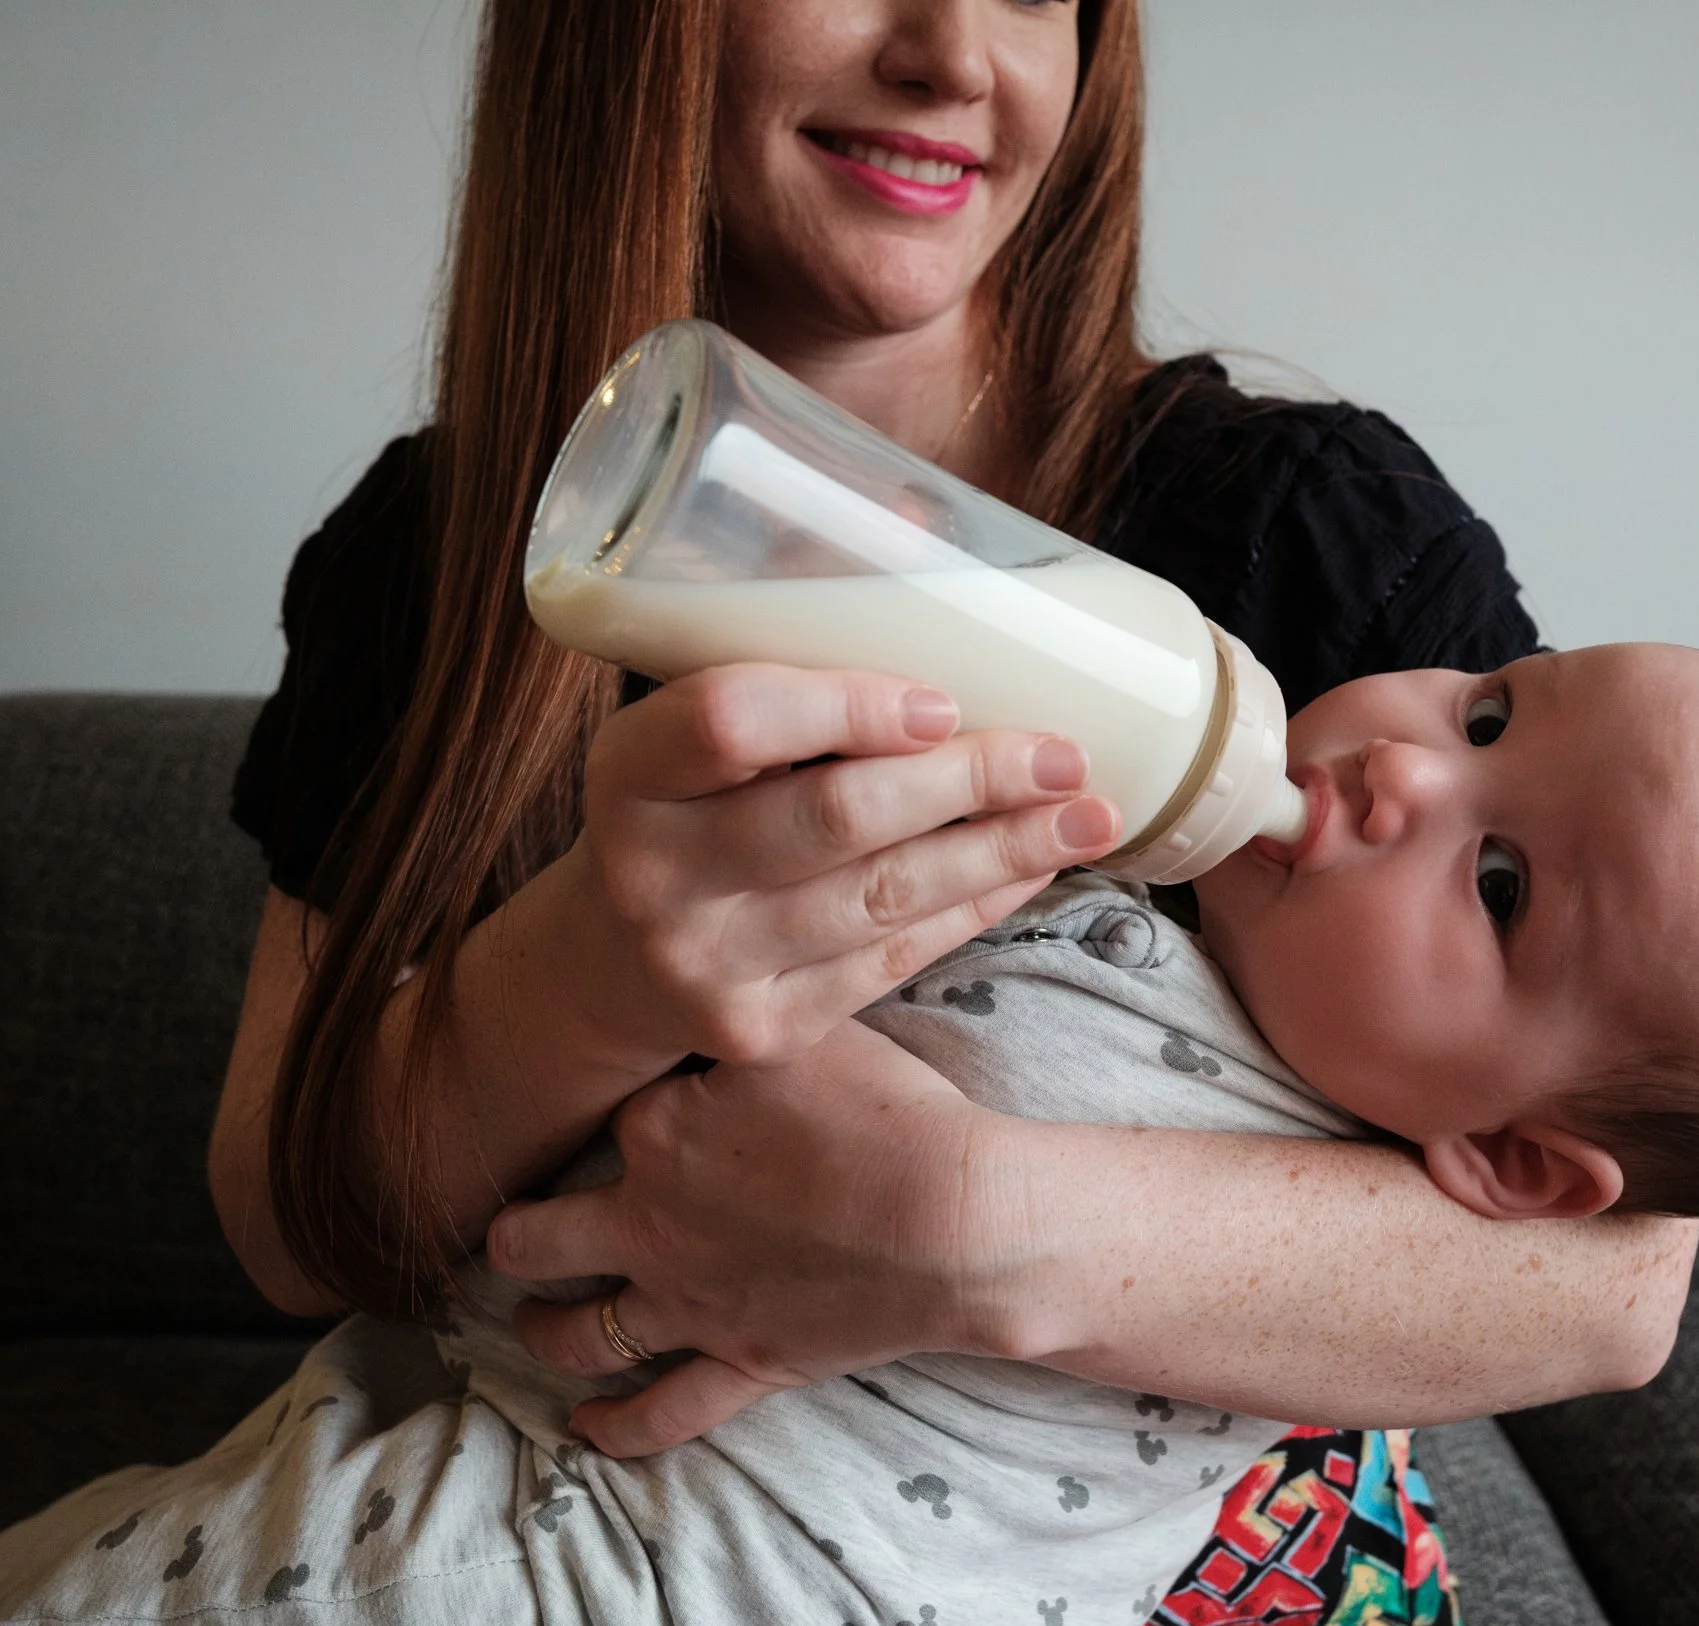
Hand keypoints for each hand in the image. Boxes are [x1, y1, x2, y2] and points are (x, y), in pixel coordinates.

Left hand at [488, 1022, 1034, 1455]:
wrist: (953, 1221)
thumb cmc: (888, 1113)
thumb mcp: (807, 1030)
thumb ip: (745, 1016)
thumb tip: (707, 987)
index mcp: (656, 1133)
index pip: (597, 1115)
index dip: (601, 1106)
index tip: (601, 1100)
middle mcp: (650, 1225)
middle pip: (536, 1239)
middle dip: (512, 1236)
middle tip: (509, 1231)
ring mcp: (690, 1305)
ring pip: (577, 1332)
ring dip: (540, 1329)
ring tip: (527, 1320)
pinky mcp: (742, 1364)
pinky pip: (661, 1413)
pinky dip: (615, 1428)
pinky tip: (585, 1428)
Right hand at [549, 663, 1122, 1074]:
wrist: (607, 964)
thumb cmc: (683, 802)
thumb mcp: (686, 720)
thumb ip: (784, 632)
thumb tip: (926, 524)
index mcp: (627, 770)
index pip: (730, 721)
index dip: (845, 706)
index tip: (944, 698)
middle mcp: (652, 873)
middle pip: (833, 818)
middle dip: (968, 781)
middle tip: (1066, 753)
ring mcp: (706, 963)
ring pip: (882, 899)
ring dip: (1002, 851)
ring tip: (1090, 813)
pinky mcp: (763, 1028)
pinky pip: (892, 960)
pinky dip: (975, 908)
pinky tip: (1032, 865)